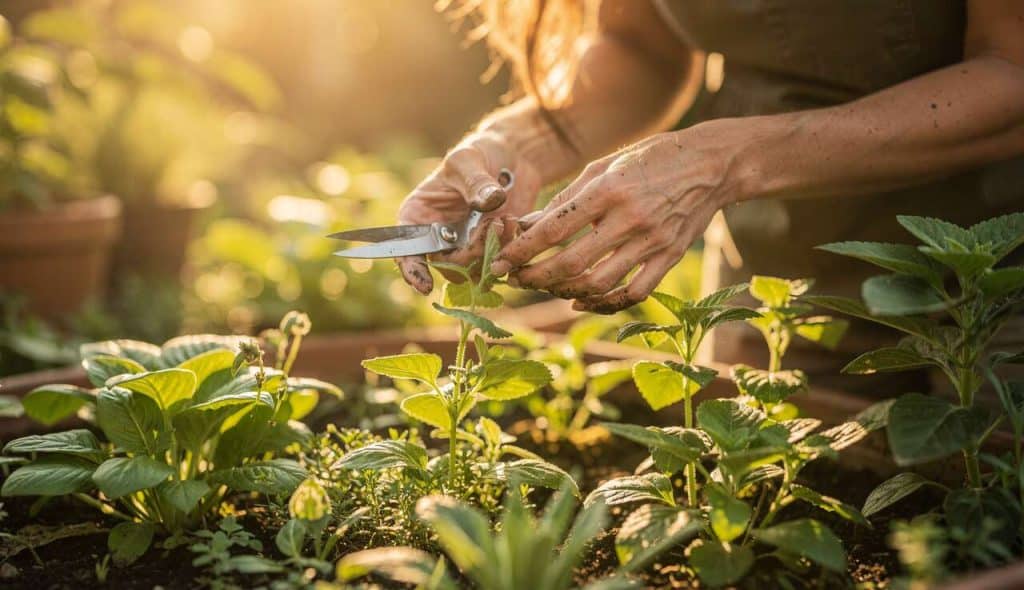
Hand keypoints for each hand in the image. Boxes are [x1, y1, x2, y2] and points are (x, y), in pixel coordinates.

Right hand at [396, 130, 541, 293]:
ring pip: (475, 271)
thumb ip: (475, 182)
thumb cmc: (478, 153)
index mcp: (418, 217)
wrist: (510, 157)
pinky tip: (515, 222)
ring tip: (506, 219)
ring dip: (494, 251)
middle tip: (493, 224)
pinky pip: (498, 265)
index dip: (412, 270)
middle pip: (448, 267)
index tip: (423, 285)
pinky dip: (510, 250)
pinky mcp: (492, 250)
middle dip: (472, 253)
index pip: (406, 251)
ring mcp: (466, 247)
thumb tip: (490, 202)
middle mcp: (438, 239)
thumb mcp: (468, 161)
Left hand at [490, 127, 738, 312]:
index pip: (554, 228)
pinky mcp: (669, 258)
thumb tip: (526, 225)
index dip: (522, 250)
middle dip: (536, 277)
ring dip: (564, 292)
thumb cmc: (652, 159)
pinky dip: (604, 303)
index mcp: (609, 189)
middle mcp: (630, 218)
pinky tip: (582, 301)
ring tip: (546, 287)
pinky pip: (633, 293)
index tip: (501, 261)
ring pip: (598, 283)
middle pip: (571, 263)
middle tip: (516, 279)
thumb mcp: (605, 165)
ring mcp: (652, 241)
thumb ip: (566, 198)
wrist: (712, 164)